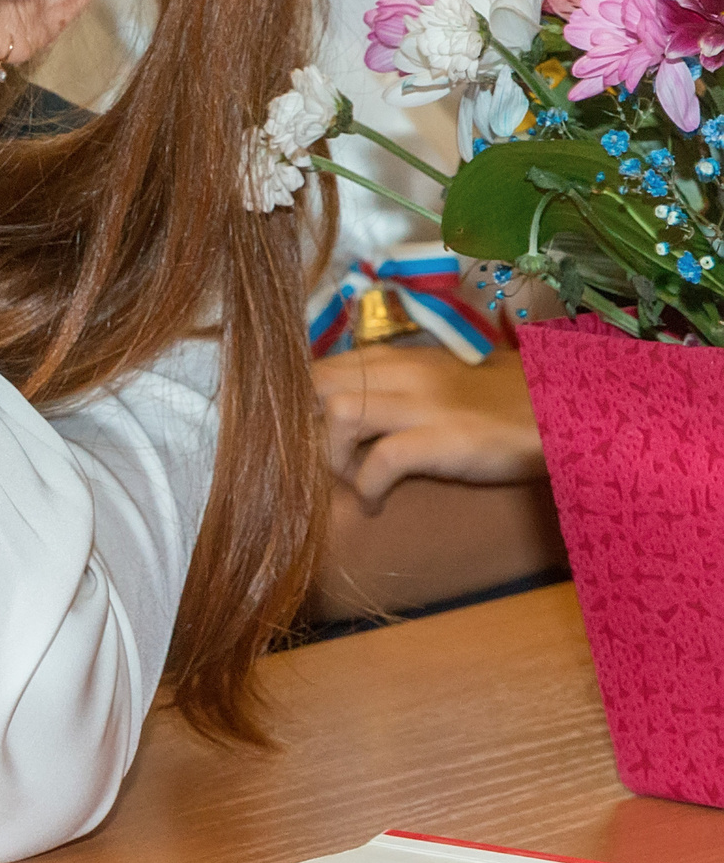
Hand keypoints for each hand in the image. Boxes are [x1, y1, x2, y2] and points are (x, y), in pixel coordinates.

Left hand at [314, 344, 544, 514]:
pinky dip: (367, 488)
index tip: (301, 437)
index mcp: (397, 358)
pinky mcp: (443, 440)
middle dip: (305, 429)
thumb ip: (393, 385)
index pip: (317, 367)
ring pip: (338, 414)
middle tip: (321, 463)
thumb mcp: (440, 380)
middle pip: (316, 386)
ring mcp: (423, 404)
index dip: (296, 404)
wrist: (566, 411)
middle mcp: (402, 373)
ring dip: (333, 456)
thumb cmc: (503, 401)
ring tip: (351, 482)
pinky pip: (381, 462)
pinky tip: (376, 505)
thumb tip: (340, 408)